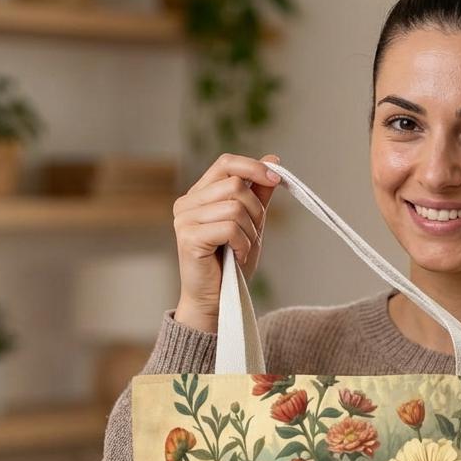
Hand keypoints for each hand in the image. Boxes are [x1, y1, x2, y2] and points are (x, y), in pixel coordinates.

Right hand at [171, 151, 282, 329]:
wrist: (215, 301)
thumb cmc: (230, 265)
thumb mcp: (251, 224)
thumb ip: (258, 193)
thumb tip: (273, 160)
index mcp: (199, 195)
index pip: (226, 163)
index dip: (253, 167)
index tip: (276, 178)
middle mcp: (187, 203)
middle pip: (235, 184)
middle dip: (256, 210)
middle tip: (253, 235)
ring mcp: (184, 219)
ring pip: (235, 206)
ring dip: (250, 232)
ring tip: (243, 249)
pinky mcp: (188, 237)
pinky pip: (230, 228)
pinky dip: (243, 244)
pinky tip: (237, 257)